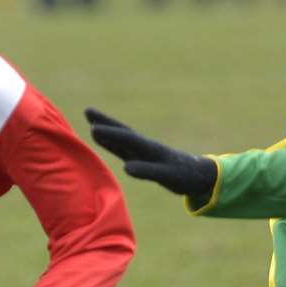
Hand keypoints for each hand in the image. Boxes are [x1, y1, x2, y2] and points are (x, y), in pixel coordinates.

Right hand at [84, 108, 217, 198]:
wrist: (198, 175)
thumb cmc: (184, 176)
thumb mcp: (168, 176)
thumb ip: (148, 171)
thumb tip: (127, 168)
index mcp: (150, 149)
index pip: (127, 138)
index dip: (111, 133)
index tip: (94, 127)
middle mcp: (144, 147)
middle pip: (121, 132)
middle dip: (105, 122)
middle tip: (87, 110)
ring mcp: (142, 152)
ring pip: (120, 139)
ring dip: (106, 131)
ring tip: (90, 123)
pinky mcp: (142, 158)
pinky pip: (123, 149)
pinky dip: (111, 143)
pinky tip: (103, 140)